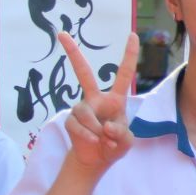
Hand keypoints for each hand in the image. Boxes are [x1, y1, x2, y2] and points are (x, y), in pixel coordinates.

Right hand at [61, 31, 137, 173]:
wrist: (96, 160)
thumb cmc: (114, 146)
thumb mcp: (126, 141)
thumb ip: (121, 133)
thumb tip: (106, 127)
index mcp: (115, 99)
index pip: (124, 74)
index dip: (129, 55)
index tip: (133, 34)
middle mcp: (96, 99)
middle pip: (83, 73)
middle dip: (73, 53)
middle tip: (62, 34)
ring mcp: (81, 108)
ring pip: (85, 113)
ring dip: (96, 130)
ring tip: (104, 140)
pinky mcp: (70, 121)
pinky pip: (78, 125)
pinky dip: (89, 137)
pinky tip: (95, 143)